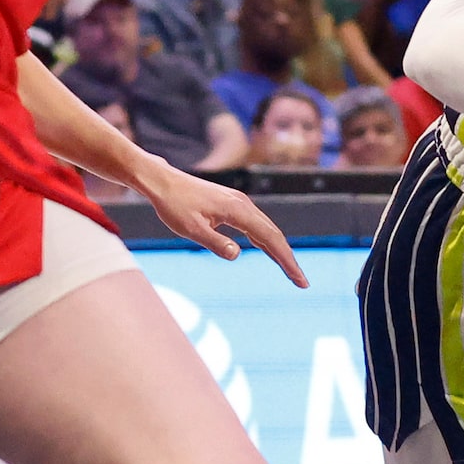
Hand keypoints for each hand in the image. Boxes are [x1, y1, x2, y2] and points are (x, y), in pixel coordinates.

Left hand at [134, 160, 307, 287]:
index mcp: (238, 210)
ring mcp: (240, 203)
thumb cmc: (173, 205)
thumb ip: (215, 242)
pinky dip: (266, 241)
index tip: (300, 280)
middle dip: (289, 259)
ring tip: (289, 271)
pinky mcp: (233, 205)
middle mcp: (244, 205)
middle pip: (274, 235)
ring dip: (279, 251)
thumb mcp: (191, 228)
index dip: (287, 261)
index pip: (270, 239)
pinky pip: (256, 226)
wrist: (162, 181)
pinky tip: (269, 252)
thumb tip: (237, 255)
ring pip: (267, 230)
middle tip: (301, 282)